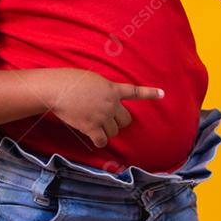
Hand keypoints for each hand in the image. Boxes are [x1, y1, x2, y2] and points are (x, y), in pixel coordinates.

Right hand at [43, 67, 164, 147]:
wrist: (58, 89)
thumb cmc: (71, 81)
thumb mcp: (94, 80)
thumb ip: (105, 89)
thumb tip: (108, 98)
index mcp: (112, 89)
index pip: (135, 92)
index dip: (150, 93)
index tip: (162, 94)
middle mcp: (111, 104)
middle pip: (126, 120)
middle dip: (119, 122)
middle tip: (108, 120)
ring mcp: (102, 116)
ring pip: (114, 132)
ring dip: (107, 131)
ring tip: (95, 124)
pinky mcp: (91, 127)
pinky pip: (102, 141)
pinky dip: (99, 141)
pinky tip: (94, 137)